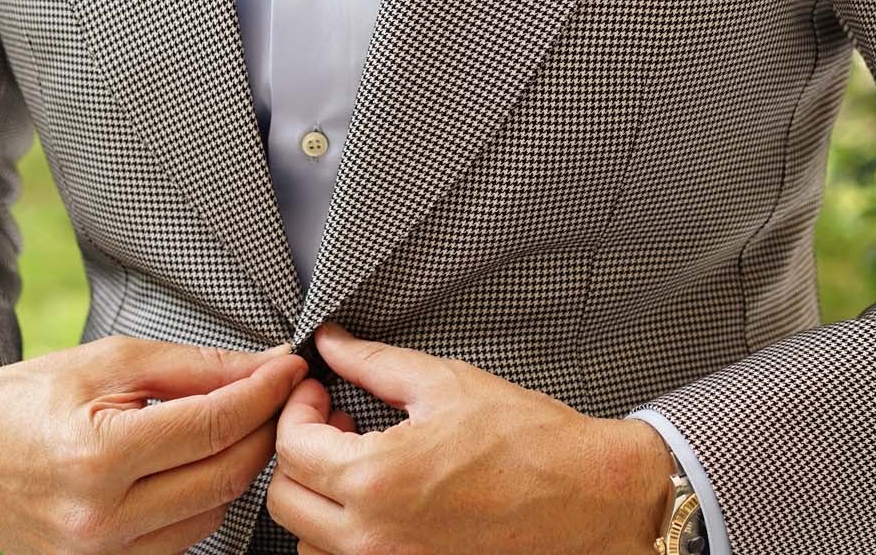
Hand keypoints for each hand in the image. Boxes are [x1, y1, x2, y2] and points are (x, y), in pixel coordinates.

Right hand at [0, 334, 307, 554]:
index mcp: (96, 457)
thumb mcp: (112, 361)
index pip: (212, 426)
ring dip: (238, 465)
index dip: (263, 393)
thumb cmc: (31, 398)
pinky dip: (205, 498)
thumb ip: (195, 367)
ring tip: (238, 423)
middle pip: (223, 475)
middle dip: (264, 428)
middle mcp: (99, 519)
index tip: (290, 368)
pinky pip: (183, 537)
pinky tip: (200, 462)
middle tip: (277, 393)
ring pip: (213, 512)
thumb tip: (263, 367)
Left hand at [267, 323, 673, 554]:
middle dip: (299, 452)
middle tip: (335, 420)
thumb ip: (374, 363)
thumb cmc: (529, 441)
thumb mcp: (446, 383)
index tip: (320, 390)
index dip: (298, 407)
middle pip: (286, 500)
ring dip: (318, 498)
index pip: (292, 447)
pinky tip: (382, 495)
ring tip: (359, 459)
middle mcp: (374, 538)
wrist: (589, 497)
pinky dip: (347, 532)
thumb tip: (331, 342)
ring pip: (309, 541)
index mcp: (378, 479)